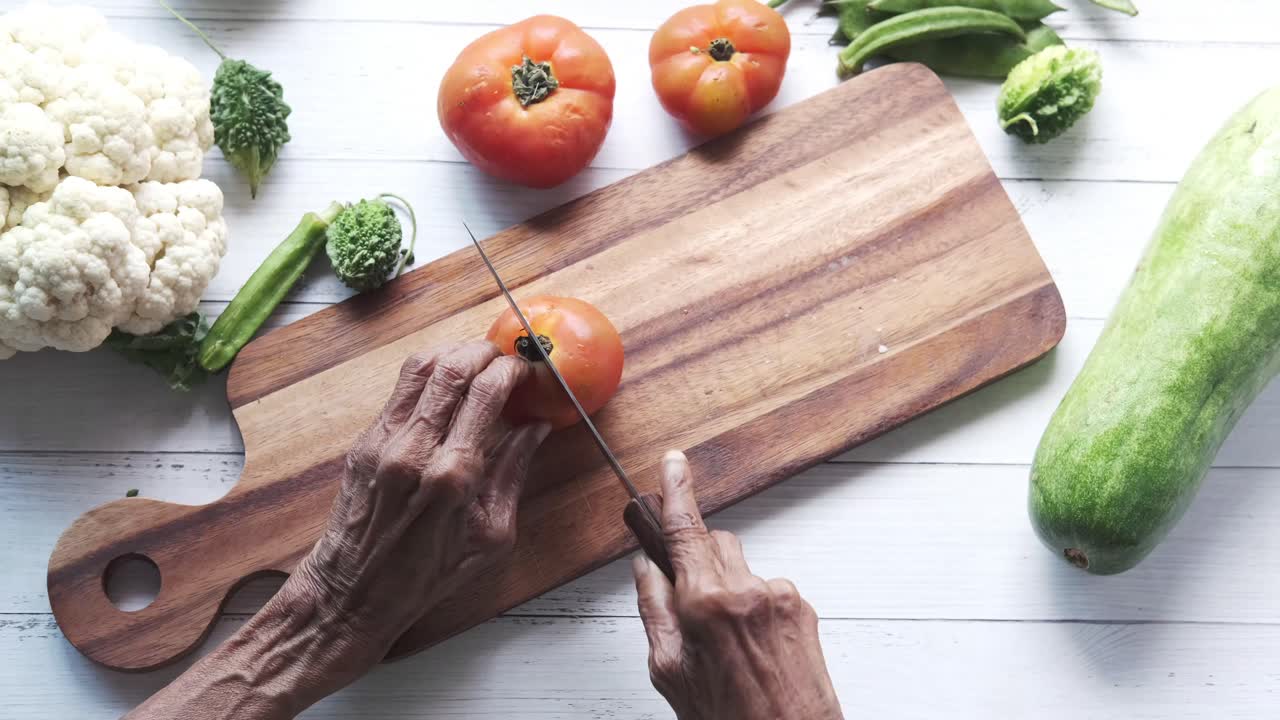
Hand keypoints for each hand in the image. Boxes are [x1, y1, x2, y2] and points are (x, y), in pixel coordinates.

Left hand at [290, 342, 549, 678]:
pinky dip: (430, 374)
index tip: (530, 371)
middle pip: (453, 366)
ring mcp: (385, 440)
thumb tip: (536, 427)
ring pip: (421, 366)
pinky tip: (448, 384)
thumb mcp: (492, 535)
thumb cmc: (429, 574)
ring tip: (478, 362)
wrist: (355, 592)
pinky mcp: (366, 441)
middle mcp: (415, 448)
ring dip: (455, 353)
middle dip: (487, 352)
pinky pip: (401, 389)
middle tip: (507, 359)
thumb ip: (514, 472)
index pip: (487, 392)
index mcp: (454, 474)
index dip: (514, 371)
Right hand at [633, 451, 842, 719]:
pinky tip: (751, 645)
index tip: (673, 463)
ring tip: (725, 641)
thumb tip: (645, 569)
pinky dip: (753, 607)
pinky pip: (766, 588)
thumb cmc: (728, 719)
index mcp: (706, 604)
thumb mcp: (670, 671)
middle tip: (685, 594)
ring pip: (740, 567)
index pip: (684, 530)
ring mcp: (779, 596)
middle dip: (695, 557)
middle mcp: (747, 591)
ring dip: (725, 587)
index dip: (677, 490)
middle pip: (712, 542)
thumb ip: (653, 610)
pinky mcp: (802, 607)